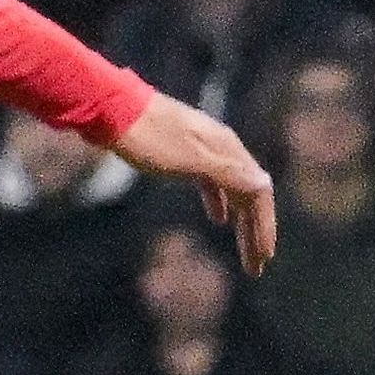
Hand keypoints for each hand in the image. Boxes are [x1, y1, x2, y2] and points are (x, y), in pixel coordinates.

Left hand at [108, 96, 276, 271]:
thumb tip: (264, 185)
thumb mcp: (188, 159)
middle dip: (254, 230)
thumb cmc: (149, 137)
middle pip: (248, 194)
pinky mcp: (183, 151)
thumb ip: (226, 172)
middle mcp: (222, 148)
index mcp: (227, 149)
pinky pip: (212, 181)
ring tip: (244, 249)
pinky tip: (217, 219)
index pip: (258, 193)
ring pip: (231, 189)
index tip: (264, 258)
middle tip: (255, 267)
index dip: (264, 226)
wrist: (110, 108)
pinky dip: (218, 202)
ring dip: (240, 220)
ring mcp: (203, 148)